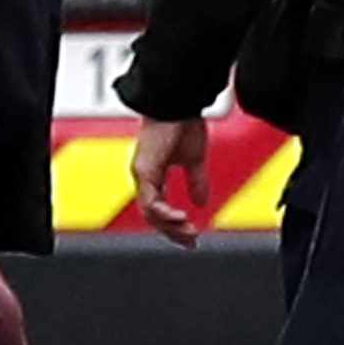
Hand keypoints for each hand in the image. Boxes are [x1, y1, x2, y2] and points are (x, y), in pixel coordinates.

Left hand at [128, 116, 211, 240]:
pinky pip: (150, 200)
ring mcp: (141, 173)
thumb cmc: (184, 122)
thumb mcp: (194, 159)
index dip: (173, 224)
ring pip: (150, 212)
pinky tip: (180, 218)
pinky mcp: (144, 169)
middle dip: (172, 231)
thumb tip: (202, 203)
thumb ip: (196, 181)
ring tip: (189, 232)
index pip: (159, 207)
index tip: (191, 236)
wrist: (179, 103)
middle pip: (153, 215)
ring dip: (170, 225)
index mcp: (153, 173)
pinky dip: (164, 212)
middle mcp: (144, 175)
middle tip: (191, 241)